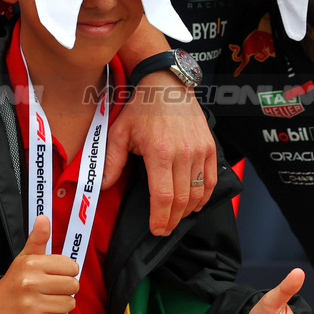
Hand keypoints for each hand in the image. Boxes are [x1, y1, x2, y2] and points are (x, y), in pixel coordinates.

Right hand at [0, 216, 79, 313]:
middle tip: (52, 289)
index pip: (71, 267)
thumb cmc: (15, 282)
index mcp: (32, 264)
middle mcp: (32, 283)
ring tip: (47, 301)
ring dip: (62, 304)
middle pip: (73, 286)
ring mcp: (34, 304)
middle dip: (66, 288)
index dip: (67, 271)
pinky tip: (45, 312)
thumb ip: (38, 239)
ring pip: (70, 304)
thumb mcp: (24, 258)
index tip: (56, 275)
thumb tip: (43, 218)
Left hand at [104, 70, 215, 235]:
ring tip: (176, 218)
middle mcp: (183, 153)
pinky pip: (211, 180)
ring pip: (199, 193)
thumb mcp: (120, 132)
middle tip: (164, 229)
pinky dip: (205, 196)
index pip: (163, 196)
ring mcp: (200, 150)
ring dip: (188, 211)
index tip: (156, 229)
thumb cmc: (142, 107)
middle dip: (173, 220)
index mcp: (159, 152)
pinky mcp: (210, 147)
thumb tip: (102, 187)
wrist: (166, 84)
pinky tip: (195, 204)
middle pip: (182, 199)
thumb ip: (112, 162)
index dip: (161, 218)